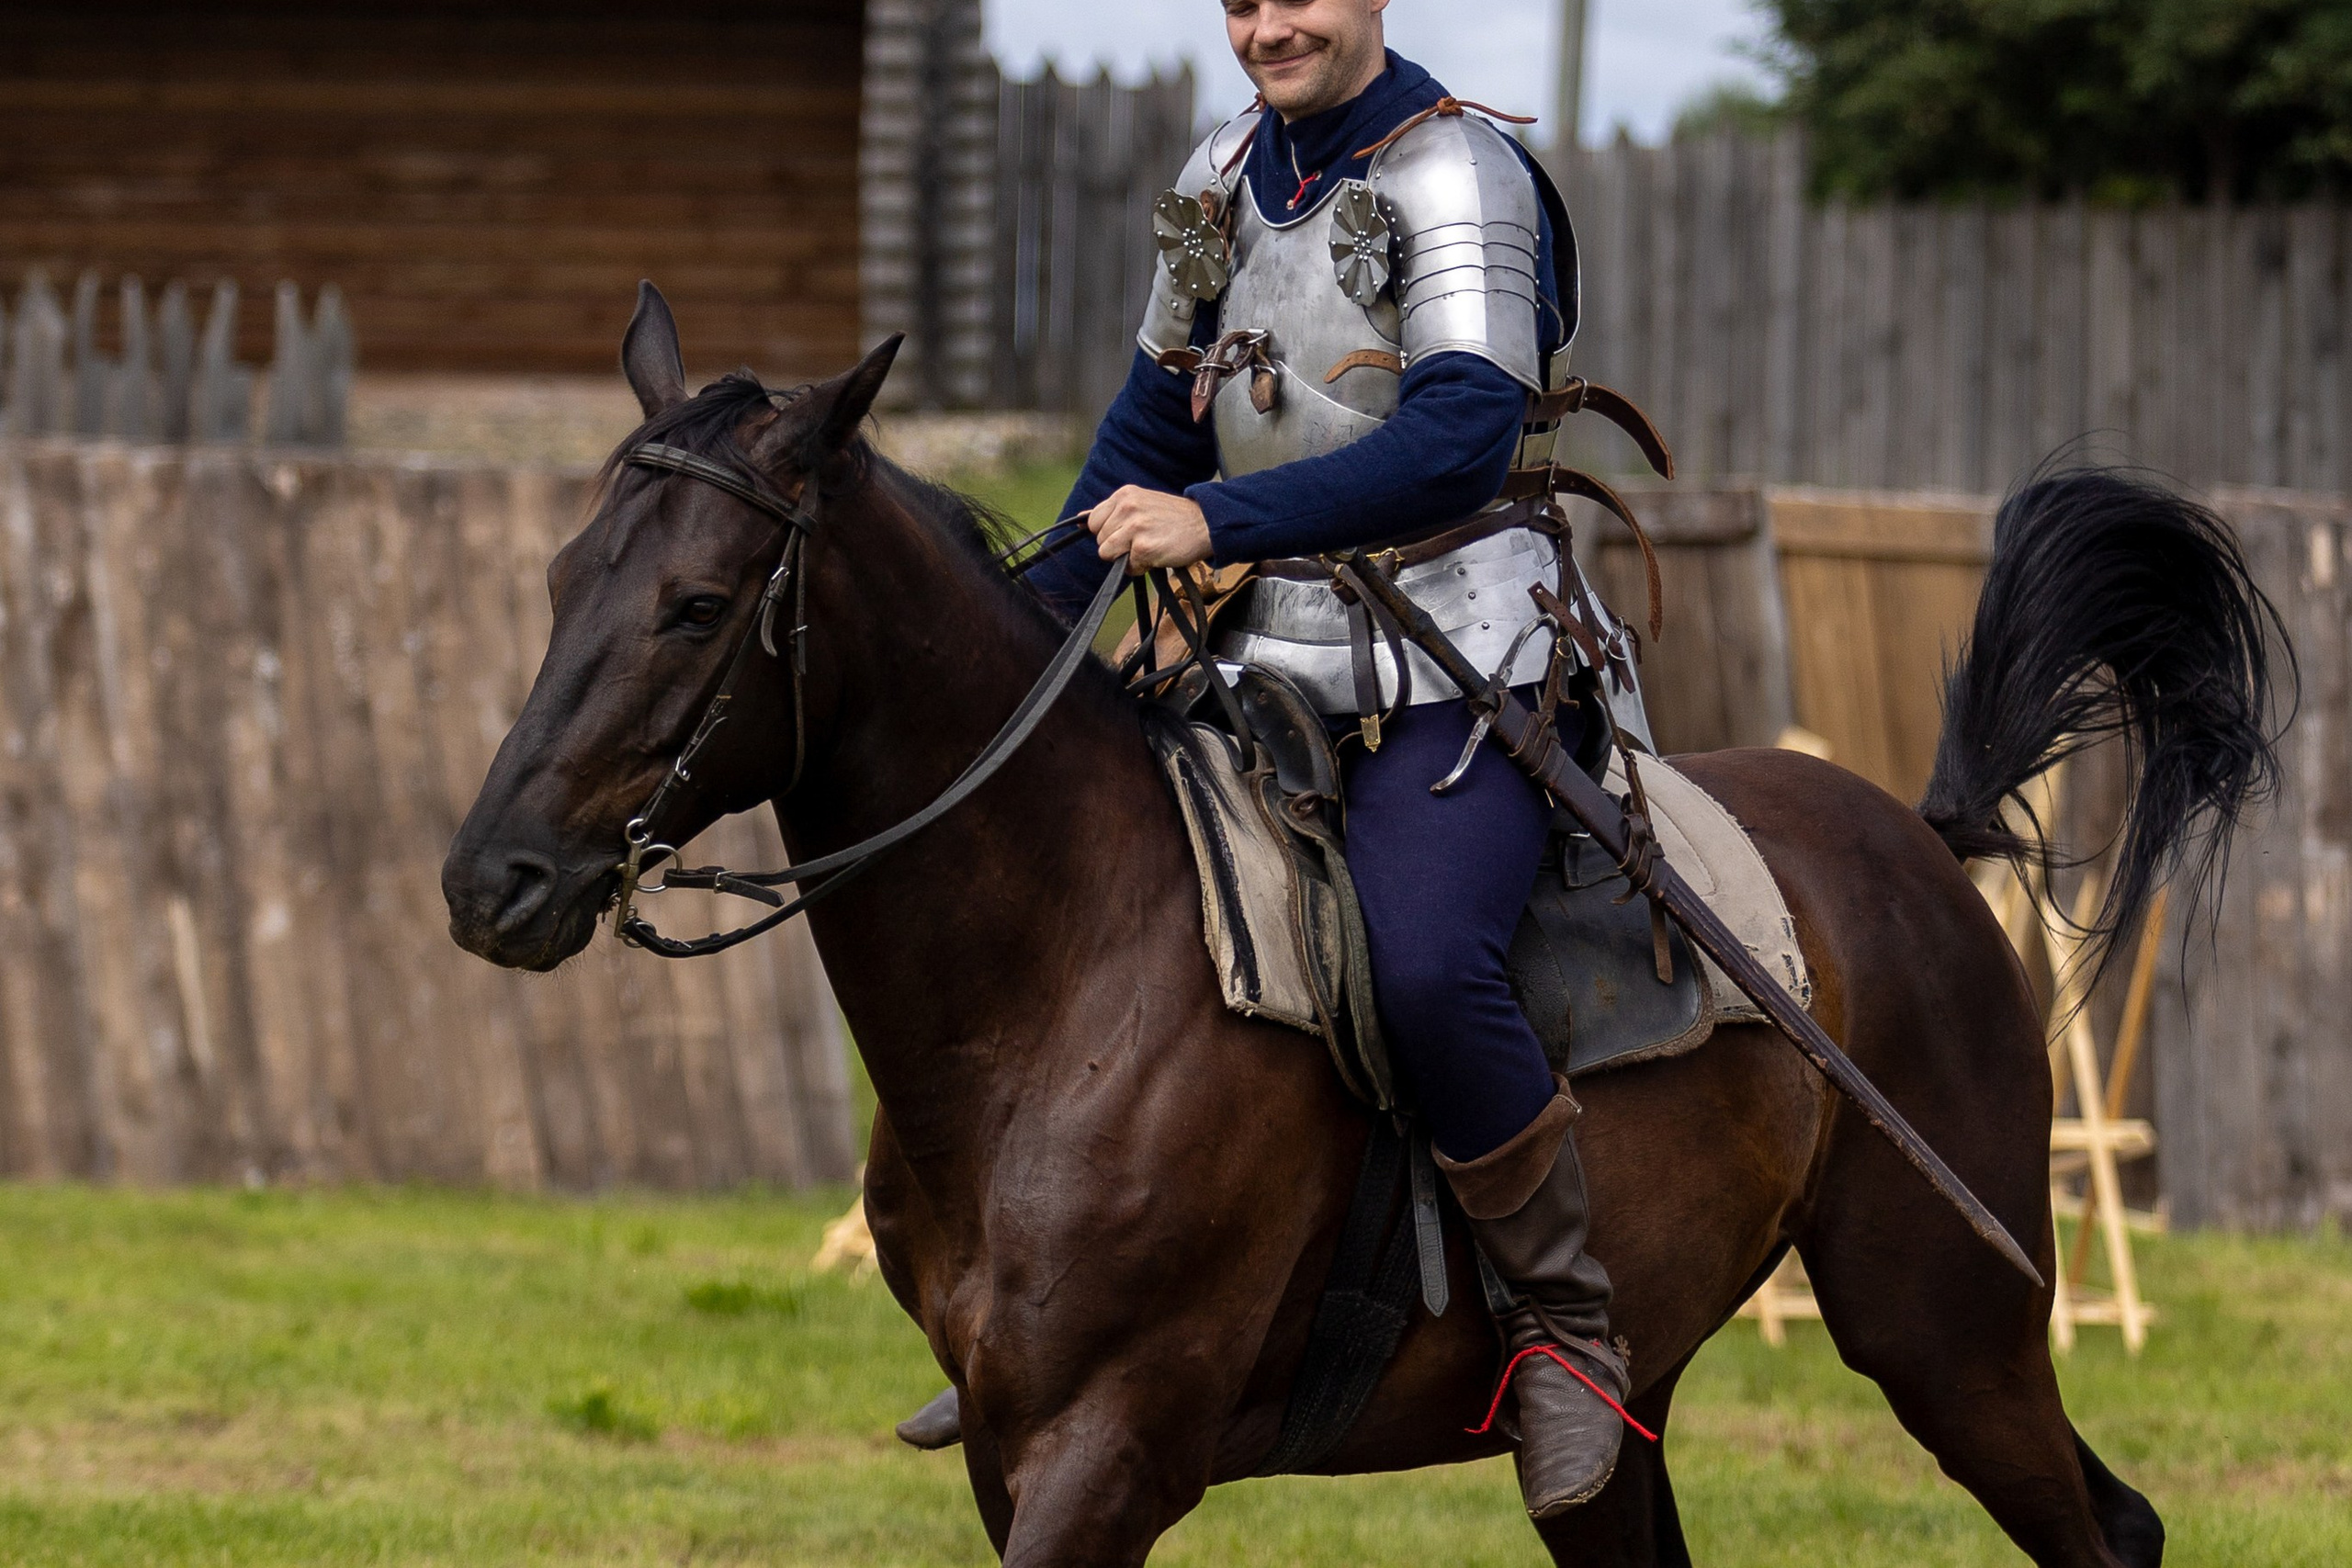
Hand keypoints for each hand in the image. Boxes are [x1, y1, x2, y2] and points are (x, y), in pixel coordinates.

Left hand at [1088, 486, 1212, 572]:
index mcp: (1124, 495)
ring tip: (1148, 547)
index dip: (1108, 533)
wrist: (1206, 524)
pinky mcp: (1143, 546)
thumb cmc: (1174, 518)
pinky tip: (1157, 555)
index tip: (1126, 533)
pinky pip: (1128, 567)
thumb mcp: (1141, 503)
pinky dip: (1141, 567)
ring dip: (1127, 557)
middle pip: (1100, 540)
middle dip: (1117, 546)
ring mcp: (1134, 526)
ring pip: (1108, 553)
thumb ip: (1111, 511)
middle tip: (1143, 539)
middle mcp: (1127, 507)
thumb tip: (1079, 519)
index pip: (1093, 521)